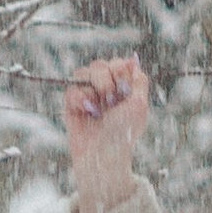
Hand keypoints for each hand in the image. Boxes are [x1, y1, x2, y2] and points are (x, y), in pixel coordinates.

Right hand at [65, 53, 150, 212]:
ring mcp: (88, 94)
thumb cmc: (124, 133)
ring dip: (94, 89)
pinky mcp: (72, 103)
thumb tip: (133, 59)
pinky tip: (87, 113)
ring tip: (98, 109)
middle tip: (111, 101)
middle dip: (107, 81)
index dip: (120, 72)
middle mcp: (105, 88)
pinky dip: (80, 99)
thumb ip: (139, 80)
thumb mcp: (140, 105)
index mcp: (123, 88)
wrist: (103, 153)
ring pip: (84, 72)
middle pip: (101, 64)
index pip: (119, 63)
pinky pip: (72, 88)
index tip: (124, 90)